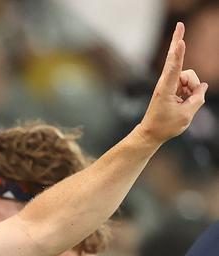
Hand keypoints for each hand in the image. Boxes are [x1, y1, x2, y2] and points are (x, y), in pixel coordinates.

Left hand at [139, 22, 207, 144]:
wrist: (151, 133)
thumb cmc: (165, 125)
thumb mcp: (186, 115)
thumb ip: (197, 98)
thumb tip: (202, 86)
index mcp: (166, 89)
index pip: (174, 68)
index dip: (179, 54)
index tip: (180, 42)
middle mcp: (166, 82)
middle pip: (175, 59)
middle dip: (178, 40)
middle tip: (180, 24)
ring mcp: (169, 83)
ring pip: (190, 77)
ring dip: (193, 89)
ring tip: (184, 103)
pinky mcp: (172, 87)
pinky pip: (188, 84)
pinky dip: (191, 91)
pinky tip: (185, 101)